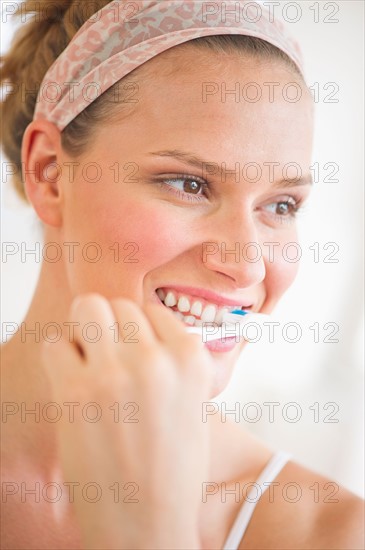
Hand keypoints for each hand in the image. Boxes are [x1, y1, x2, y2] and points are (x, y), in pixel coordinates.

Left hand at [42, 294, 212, 548]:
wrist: (146, 524)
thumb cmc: (172, 467)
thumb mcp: (195, 404)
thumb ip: (175, 360)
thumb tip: (144, 323)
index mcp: (191, 359)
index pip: (153, 311)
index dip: (141, 332)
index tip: (135, 354)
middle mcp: (156, 359)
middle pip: (120, 305)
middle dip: (112, 326)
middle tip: (109, 356)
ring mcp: (115, 372)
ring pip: (88, 308)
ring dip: (85, 331)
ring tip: (89, 362)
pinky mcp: (76, 391)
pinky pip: (56, 343)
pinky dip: (60, 357)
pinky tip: (72, 383)